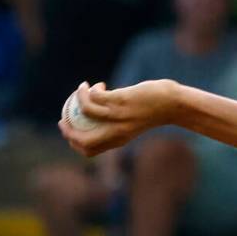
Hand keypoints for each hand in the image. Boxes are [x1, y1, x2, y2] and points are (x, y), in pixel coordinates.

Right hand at [59, 80, 180, 157]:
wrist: (172, 104)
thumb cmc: (153, 112)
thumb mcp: (133, 123)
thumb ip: (117, 125)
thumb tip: (98, 119)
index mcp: (118, 140)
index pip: (90, 150)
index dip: (75, 143)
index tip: (69, 130)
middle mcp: (116, 131)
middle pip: (83, 139)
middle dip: (67, 130)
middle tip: (63, 118)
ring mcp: (118, 117)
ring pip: (85, 111)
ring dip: (77, 98)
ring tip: (81, 90)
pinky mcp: (120, 101)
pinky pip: (95, 95)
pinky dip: (90, 89)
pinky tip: (96, 85)